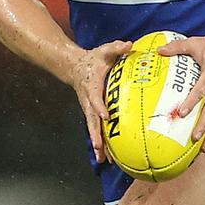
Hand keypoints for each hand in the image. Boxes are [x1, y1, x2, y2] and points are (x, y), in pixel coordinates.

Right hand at [70, 41, 131, 162]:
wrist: (75, 66)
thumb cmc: (94, 59)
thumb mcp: (105, 50)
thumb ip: (116, 48)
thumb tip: (128, 45)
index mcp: (92, 86)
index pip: (94, 98)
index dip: (99, 107)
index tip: (105, 116)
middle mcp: (88, 101)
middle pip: (91, 119)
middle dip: (95, 133)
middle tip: (99, 147)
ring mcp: (89, 109)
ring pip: (92, 128)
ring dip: (97, 143)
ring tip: (102, 160)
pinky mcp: (92, 113)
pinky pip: (95, 129)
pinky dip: (99, 143)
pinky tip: (105, 157)